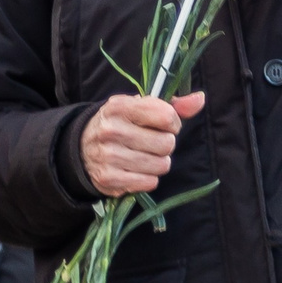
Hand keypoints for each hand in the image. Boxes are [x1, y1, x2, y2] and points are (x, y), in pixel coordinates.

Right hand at [81, 92, 206, 196]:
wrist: (82, 148)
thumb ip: (173, 105)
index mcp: (120, 106)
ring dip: (158, 163)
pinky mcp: (109, 178)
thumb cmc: (121, 124)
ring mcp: (109, 155)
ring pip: (161, 165)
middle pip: (166, 144)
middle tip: (153, 143)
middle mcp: (112, 130)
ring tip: (145, 157)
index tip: (165, 125)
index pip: (166, 115)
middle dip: (166, 145)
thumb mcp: (140, 107)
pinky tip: (137, 170)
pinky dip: (148, 178)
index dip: (173, 123)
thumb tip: (199, 99)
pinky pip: (149, 182)